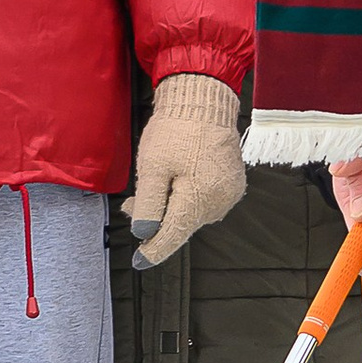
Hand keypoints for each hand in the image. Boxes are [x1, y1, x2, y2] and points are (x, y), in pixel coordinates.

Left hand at [125, 71, 244, 268]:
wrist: (205, 101)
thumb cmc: (177, 129)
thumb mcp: (152, 166)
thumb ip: (148, 204)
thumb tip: (144, 234)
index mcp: (199, 199)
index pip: (172, 235)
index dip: (153, 250)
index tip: (139, 261)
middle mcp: (219, 202)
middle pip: (181, 224)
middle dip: (156, 219)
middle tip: (130, 204)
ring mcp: (228, 194)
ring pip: (191, 213)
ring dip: (170, 207)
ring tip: (152, 185)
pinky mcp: (231, 186)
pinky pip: (203, 201)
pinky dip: (185, 196)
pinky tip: (173, 180)